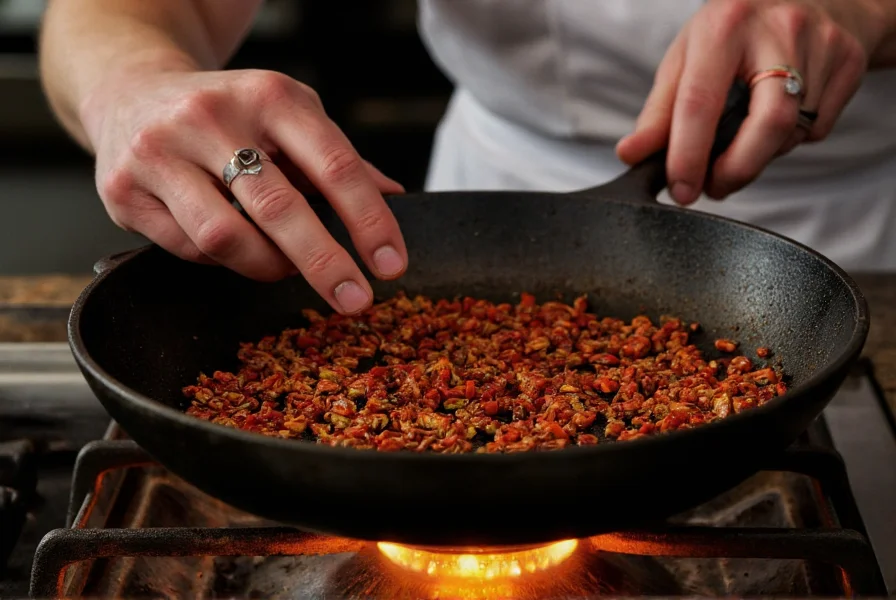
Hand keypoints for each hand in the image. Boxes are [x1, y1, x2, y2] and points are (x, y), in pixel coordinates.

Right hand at [81, 69, 407, 314]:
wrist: (131, 90)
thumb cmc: (228, 112)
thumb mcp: (286, 115)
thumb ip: (336, 158)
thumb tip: (394, 196)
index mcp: (268, 96)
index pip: (333, 165)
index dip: (369, 221)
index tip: (391, 264)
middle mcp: (211, 117)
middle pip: (280, 207)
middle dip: (325, 263)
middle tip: (355, 299)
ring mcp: (160, 152)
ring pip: (226, 238)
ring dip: (268, 267)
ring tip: (286, 267)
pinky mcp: (125, 189)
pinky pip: (189, 249)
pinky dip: (224, 261)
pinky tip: (235, 246)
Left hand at [616, 0, 886, 203]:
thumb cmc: (736, 30)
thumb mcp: (688, 57)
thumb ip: (659, 111)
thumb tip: (631, 155)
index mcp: (723, 27)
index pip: (701, 103)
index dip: (688, 156)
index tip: (681, 189)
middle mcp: (777, 31)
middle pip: (767, 125)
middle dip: (737, 170)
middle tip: (714, 187)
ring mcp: (821, 46)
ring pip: (791, 133)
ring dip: (758, 157)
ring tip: (740, 145)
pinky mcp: (849, 63)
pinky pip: (816, 129)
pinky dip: (788, 141)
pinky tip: (774, 121)